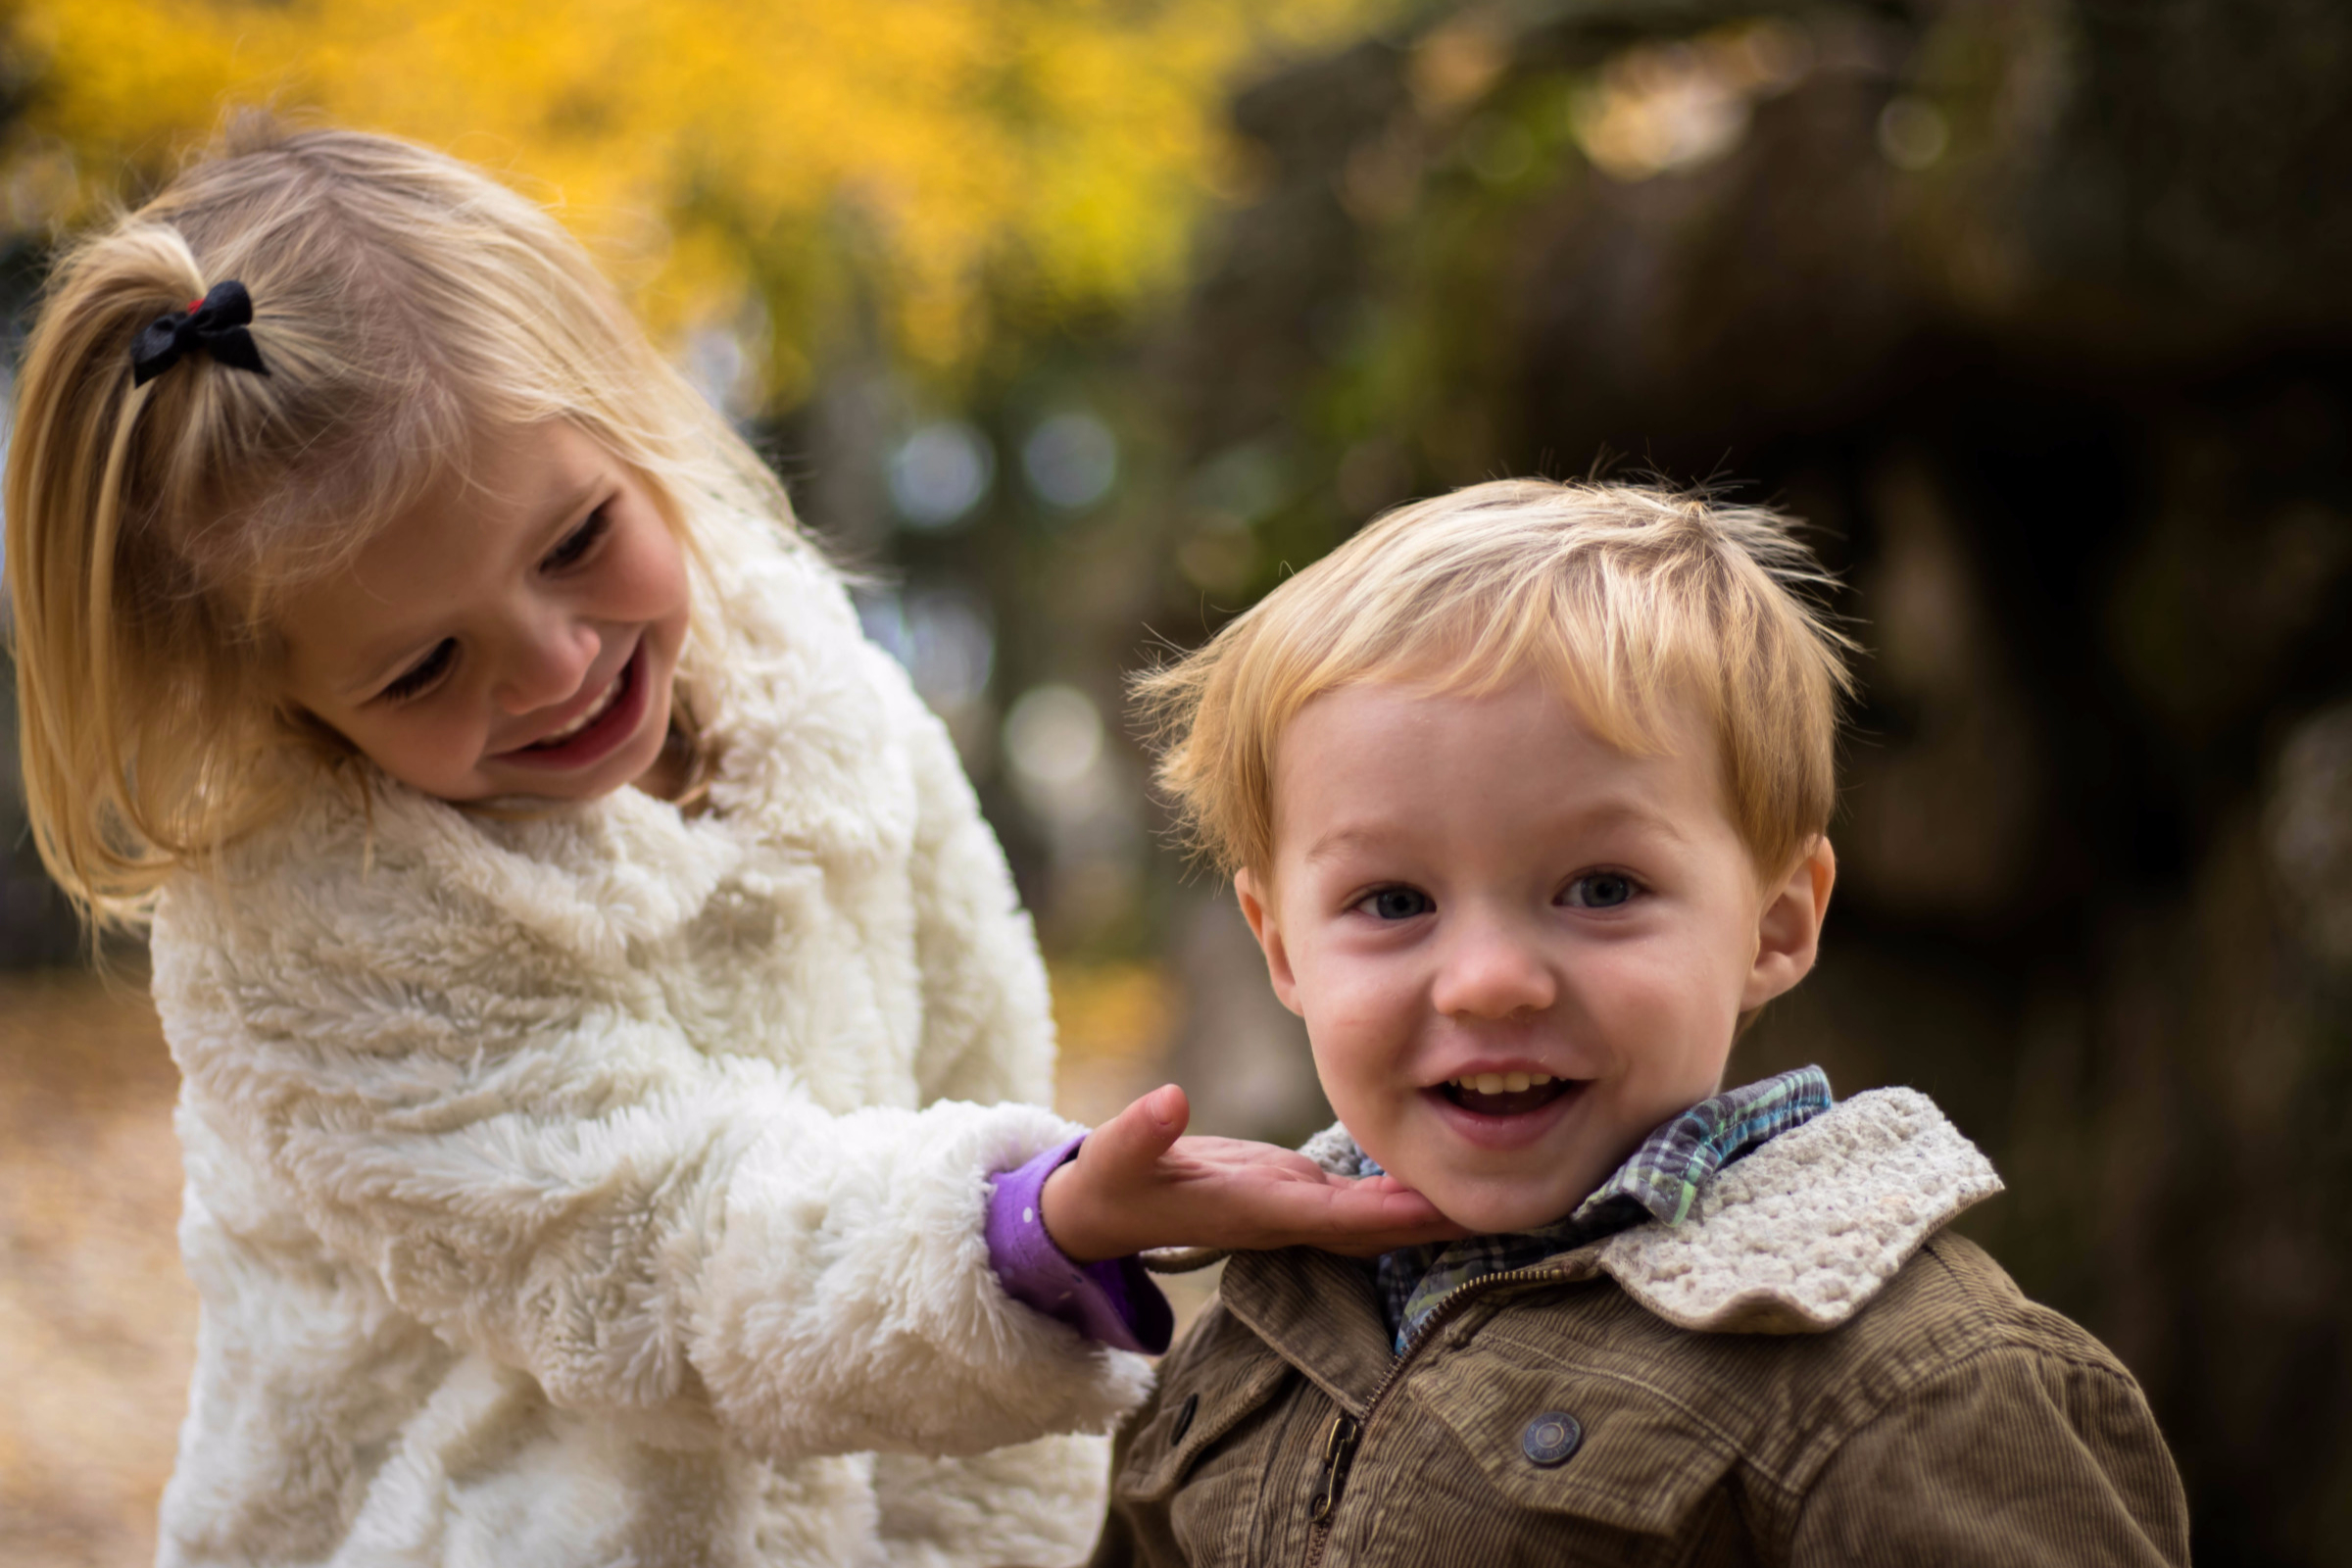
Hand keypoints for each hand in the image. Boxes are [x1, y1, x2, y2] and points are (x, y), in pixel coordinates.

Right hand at [1038, 1084, 1467, 1263]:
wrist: (1105, 1211)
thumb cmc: (1110, 1185)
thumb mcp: (1114, 1157)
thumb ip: (1137, 1132)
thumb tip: (1166, 1099)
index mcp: (1256, 1211)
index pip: (1336, 1218)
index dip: (1391, 1214)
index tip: (1446, 1200)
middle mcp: (1288, 1218)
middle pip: (1380, 1228)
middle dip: (1439, 1219)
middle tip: (1514, 1198)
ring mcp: (1296, 1206)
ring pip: (1379, 1214)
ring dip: (1433, 1204)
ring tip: (1503, 1181)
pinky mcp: (1296, 1188)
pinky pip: (1364, 1197)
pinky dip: (1405, 1188)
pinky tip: (1446, 1163)